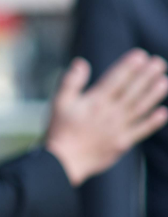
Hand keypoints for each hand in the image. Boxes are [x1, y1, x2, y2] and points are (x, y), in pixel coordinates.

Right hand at [45, 50, 167, 185]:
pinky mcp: (123, 142)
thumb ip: (71, 81)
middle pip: (132, 91)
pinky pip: (141, 130)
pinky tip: (162, 112)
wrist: (64, 161)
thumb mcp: (59, 102)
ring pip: (140, 108)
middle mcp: (110, 113)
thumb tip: (82, 62)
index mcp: (95, 101)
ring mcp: (119, 128)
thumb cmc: (59, 130)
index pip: (116, 79)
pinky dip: (153, 121)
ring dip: (154, 94)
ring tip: (164, 80)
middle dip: (146, 75)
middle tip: (158, 62)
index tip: (140, 55)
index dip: (129, 66)